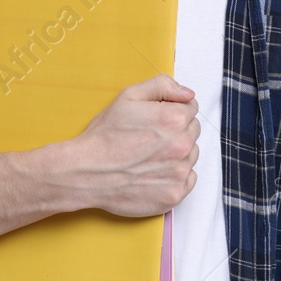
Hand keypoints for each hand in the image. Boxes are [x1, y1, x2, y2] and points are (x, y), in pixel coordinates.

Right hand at [68, 74, 199, 216]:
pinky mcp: (175, 194)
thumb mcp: (128, 96)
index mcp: (174, 119)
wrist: (87, 172)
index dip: (173, 110)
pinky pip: (188, 179)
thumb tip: (188, 93)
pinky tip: (154, 172)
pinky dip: (175, 176)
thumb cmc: (105, 136)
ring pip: (191, 155)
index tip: (157, 120)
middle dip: (176, 131)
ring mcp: (180, 172)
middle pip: (193, 131)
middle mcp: (182, 146)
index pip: (191, 108)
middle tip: (150, 138)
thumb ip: (162, 86)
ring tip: (149, 156)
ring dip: (177, 154)